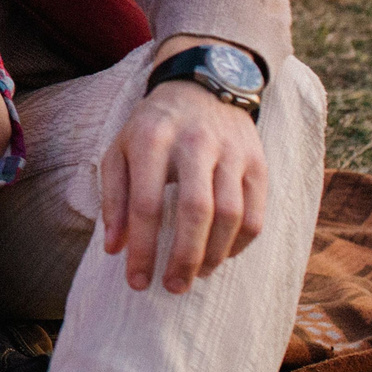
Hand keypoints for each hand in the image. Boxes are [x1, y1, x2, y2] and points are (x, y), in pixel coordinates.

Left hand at [99, 51, 268, 294]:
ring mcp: (231, 151)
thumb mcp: (120, 150)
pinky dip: (240, 243)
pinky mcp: (257, 162)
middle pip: (195, 211)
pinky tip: (221, 255)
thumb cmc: (153, 127)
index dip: (141, 249)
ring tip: (197, 274)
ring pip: (230, 215)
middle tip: (173, 286)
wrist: (202, 84)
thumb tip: (115, 250)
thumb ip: (114, 199)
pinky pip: (255, 213)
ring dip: (214, 255)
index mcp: (152, 139)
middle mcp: (194, 142)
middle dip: (184, 258)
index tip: (137, 282)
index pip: (146, 204)